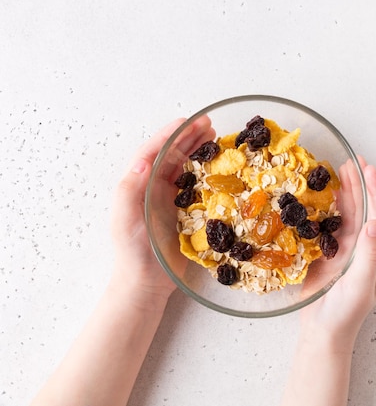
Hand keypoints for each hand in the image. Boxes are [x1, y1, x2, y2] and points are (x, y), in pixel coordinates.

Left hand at [110, 116, 214, 308]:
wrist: (146, 283)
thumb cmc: (132, 252)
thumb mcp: (125, 218)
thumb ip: (131, 188)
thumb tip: (144, 160)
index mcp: (139, 184)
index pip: (154, 152)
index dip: (170, 135)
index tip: (188, 122)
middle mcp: (154, 188)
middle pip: (172, 155)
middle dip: (189, 137)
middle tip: (208, 124)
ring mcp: (170, 200)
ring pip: (185, 167)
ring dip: (198, 151)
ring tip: (215, 138)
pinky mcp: (185, 213)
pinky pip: (197, 187)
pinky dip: (207, 173)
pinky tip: (219, 167)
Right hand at [300, 157, 375, 343]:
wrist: (323, 332)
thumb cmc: (345, 314)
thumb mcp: (360, 285)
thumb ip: (369, 254)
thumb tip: (375, 222)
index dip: (375, 191)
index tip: (368, 169)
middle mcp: (367, 248)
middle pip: (367, 209)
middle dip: (361, 184)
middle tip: (353, 160)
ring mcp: (349, 250)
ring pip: (350, 213)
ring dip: (347, 192)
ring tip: (340, 169)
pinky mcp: (331, 252)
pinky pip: (332, 223)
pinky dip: (329, 206)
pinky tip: (324, 193)